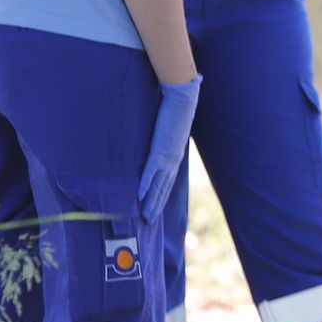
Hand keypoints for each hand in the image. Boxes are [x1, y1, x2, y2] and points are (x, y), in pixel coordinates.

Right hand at [137, 74, 201, 219]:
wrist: (182, 100)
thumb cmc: (175, 111)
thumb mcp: (168, 130)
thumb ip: (162, 139)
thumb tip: (155, 140)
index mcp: (174, 156)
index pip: (167, 182)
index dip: (161, 197)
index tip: (155, 210)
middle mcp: (172, 161)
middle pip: (163, 188)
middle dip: (156, 206)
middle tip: (148, 222)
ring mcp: (166, 157)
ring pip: (157, 185)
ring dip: (151, 202)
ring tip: (145, 216)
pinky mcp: (160, 150)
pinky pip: (150, 171)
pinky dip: (145, 184)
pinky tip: (139, 196)